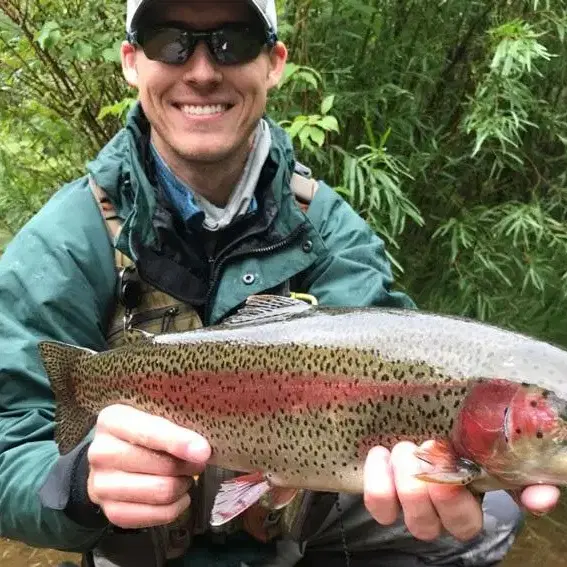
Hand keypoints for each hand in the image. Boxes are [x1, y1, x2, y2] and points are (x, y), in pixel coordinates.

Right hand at [87, 404, 210, 528]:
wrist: (110, 457)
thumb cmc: (142, 431)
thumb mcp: (153, 415)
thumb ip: (175, 425)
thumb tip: (202, 450)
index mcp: (112, 420)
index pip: (150, 433)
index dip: (179, 442)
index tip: (203, 451)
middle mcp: (101, 453)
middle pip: (162, 466)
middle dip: (189, 466)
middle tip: (197, 462)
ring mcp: (102, 485)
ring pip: (162, 492)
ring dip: (184, 485)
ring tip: (185, 476)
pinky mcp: (111, 511)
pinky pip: (158, 515)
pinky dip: (177, 506)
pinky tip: (177, 494)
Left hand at [363, 442, 560, 541]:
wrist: (422, 433)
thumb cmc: (460, 447)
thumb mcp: (491, 459)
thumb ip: (518, 478)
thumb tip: (543, 497)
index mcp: (464, 510)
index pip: (462, 524)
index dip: (452, 500)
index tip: (447, 463)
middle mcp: (434, 517)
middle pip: (425, 523)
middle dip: (421, 482)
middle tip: (423, 447)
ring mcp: (405, 508)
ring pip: (397, 513)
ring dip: (399, 478)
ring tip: (403, 449)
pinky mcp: (381, 496)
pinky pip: (375, 502)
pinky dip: (375, 477)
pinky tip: (380, 453)